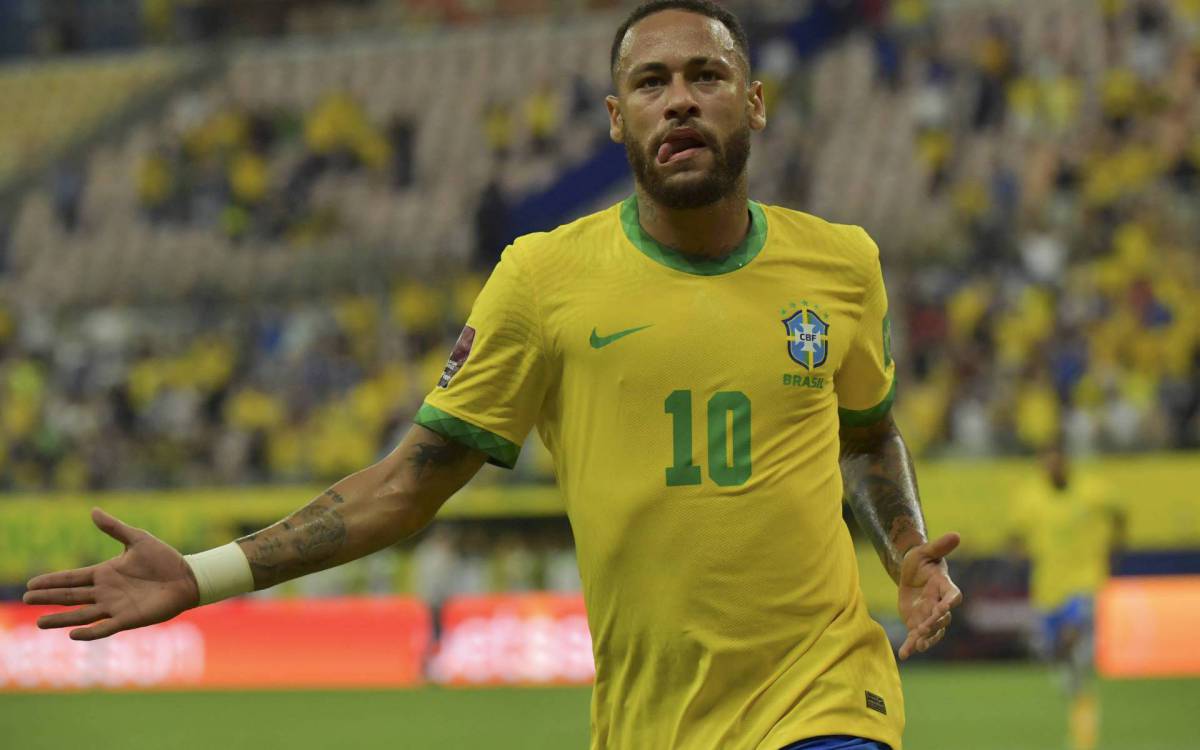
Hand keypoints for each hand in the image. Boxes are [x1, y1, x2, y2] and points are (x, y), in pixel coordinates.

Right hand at [22, 508, 199, 640]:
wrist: (188, 577)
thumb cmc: (164, 559)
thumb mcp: (138, 539)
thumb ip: (114, 527)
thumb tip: (93, 510)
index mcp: (105, 573)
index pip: (71, 578)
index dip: (51, 581)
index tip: (30, 584)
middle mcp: (105, 592)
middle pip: (71, 596)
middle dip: (49, 598)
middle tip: (27, 599)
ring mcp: (115, 607)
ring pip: (81, 615)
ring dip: (61, 620)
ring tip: (40, 623)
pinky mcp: (128, 619)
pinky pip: (105, 628)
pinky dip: (89, 633)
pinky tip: (73, 634)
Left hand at [897, 532, 962, 659]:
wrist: (910, 573)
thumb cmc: (921, 560)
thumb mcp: (925, 551)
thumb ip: (939, 546)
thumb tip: (956, 534)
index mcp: (945, 587)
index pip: (953, 597)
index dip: (949, 603)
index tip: (944, 607)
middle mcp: (941, 605)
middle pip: (942, 618)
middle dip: (934, 624)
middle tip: (923, 628)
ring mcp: (931, 616)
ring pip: (932, 631)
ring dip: (926, 639)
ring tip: (918, 646)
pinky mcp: (918, 624)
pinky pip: (917, 637)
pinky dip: (911, 646)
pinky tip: (904, 655)